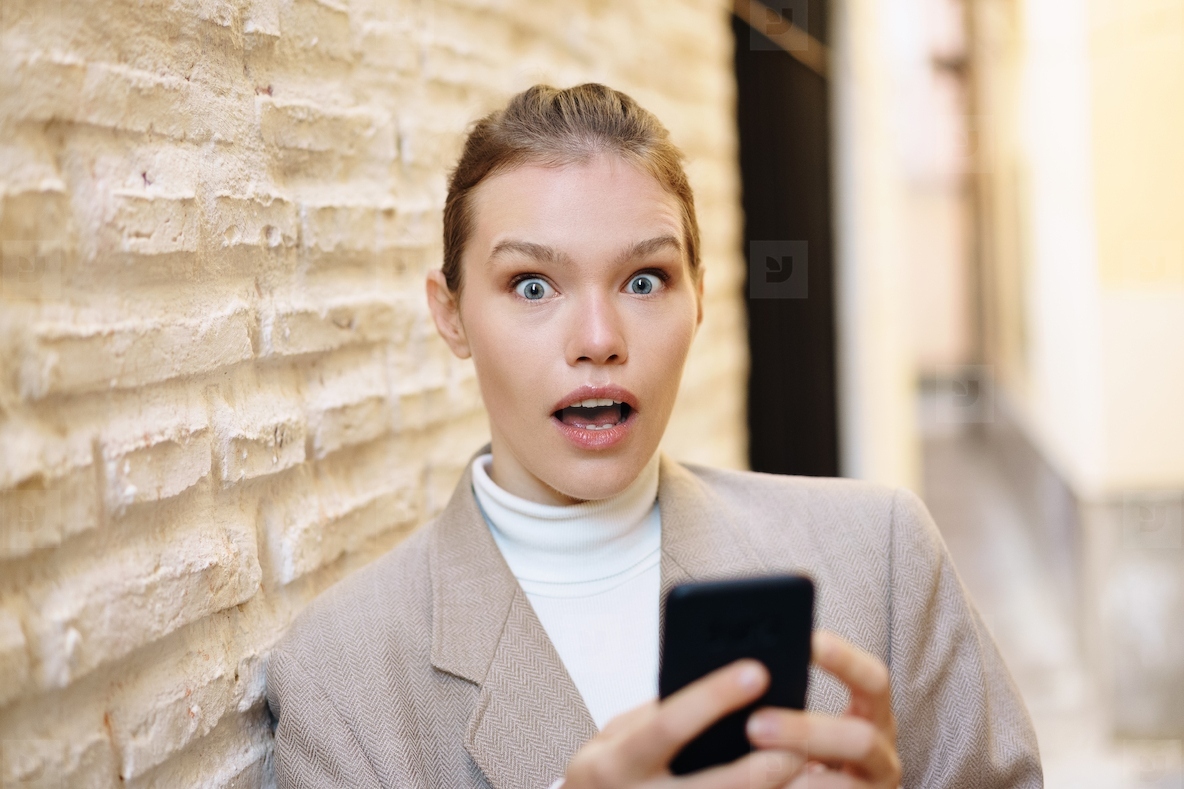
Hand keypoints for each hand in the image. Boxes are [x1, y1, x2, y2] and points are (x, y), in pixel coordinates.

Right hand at [562, 659, 804, 788]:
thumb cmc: (606, 773)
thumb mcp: (615, 739)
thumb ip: (658, 716)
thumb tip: (722, 687)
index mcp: (611, 764)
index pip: (668, 725)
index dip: (713, 697)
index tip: (757, 671)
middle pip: (714, 787)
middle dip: (764, 764)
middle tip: (802, 738)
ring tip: (802, 767)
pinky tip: (783, 788)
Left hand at [745, 631, 901, 788]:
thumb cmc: (809, 752)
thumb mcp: (809, 725)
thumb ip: (790, 701)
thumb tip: (741, 671)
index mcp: (873, 715)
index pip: (874, 680)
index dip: (846, 660)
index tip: (810, 642)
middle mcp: (883, 753)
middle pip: (859, 738)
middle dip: (807, 732)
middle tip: (755, 725)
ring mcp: (876, 787)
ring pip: (844, 784)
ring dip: (797, 772)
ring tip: (757, 766)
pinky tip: (769, 787)